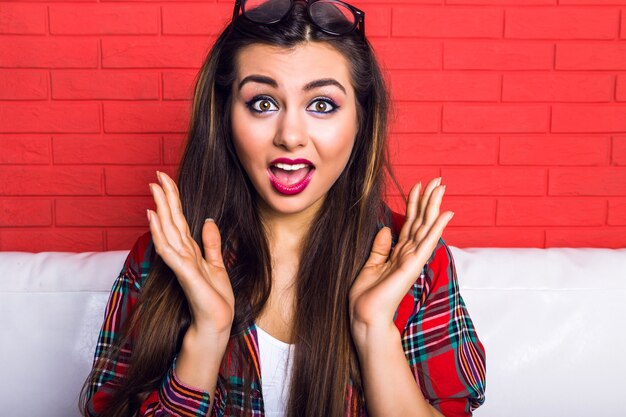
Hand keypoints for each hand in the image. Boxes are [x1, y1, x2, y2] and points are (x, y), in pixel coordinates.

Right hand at [147, 171, 233, 336]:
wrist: (215, 323)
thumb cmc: (214, 299)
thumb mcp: (217, 265)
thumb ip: (211, 244)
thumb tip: (207, 221)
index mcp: (190, 251)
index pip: (179, 220)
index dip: (173, 200)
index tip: (166, 180)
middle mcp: (182, 254)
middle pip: (171, 221)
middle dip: (165, 198)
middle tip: (156, 176)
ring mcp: (181, 263)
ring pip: (167, 230)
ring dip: (160, 209)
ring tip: (154, 189)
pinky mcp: (184, 273)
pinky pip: (169, 250)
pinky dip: (160, 233)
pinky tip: (154, 218)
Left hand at [349, 177, 453, 343]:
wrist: (365, 316)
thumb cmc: (367, 296)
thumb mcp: (370, 265)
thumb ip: (380, 247)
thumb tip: (386, 228)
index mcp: (398, 253)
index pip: (410, 223)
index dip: (414, 204)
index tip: (418, 186)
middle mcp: (409, 254)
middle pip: (421, 221)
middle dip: (429, 200)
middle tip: (438, 180)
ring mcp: (413, 259)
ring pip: (426, 227)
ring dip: (435, 207)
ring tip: (442, 188)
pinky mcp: (412, 265)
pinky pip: (426, 242)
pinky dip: (437, 228)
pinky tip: (446, 214)